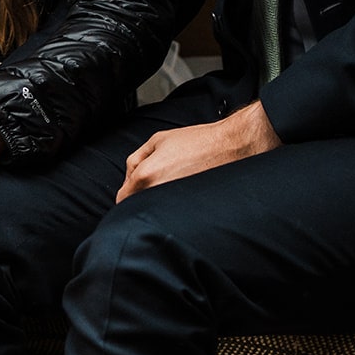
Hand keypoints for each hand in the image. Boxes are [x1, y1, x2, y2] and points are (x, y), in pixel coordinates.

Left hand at [116, 101, 281, 203]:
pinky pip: (169, 214)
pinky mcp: (187, 212)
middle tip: (159, 183)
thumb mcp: (158, 140)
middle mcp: (156, 194)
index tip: (135, 188)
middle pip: (135, 207)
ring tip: (175, 185)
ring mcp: (172, 205)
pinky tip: (183, 194)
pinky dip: (172, 207)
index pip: (121, 199)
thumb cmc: (200, 142)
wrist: (232, 147)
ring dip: (157, 202)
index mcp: (146, 176)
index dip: (127, 192)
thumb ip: (135, 159)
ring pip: (153, 211)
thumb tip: (128, 177)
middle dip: (140, 196)